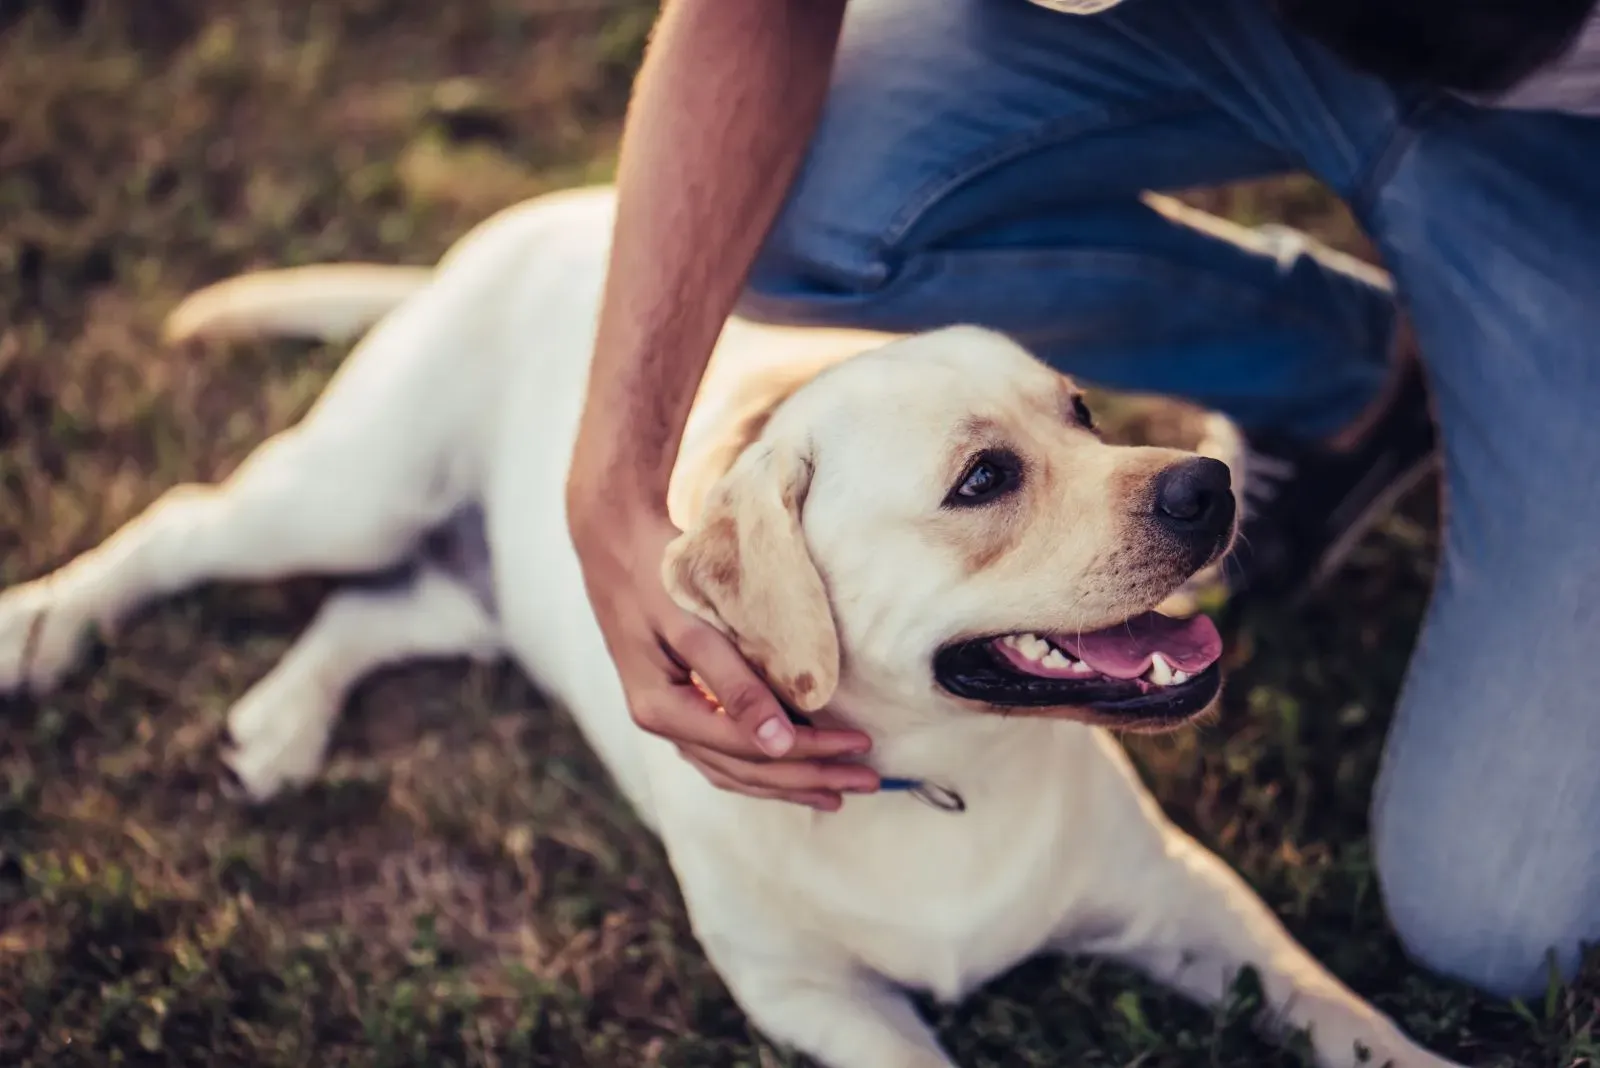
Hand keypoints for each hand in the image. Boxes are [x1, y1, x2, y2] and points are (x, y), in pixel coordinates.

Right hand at [572, 507, 879, 810]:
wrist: (616, 541)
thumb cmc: (657, 575)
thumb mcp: (692, 627)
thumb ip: (735, 686)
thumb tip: (779, 743)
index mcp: (661, 709)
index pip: (749, 746)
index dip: (808, 751)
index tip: (859, 745)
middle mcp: (662, 723)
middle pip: (745, 770)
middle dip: (809, 778)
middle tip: (866, 781)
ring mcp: (668, 717)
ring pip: (735, 770)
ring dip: (788, 782)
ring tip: (836, 791)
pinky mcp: (678, 704)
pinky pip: (724, 753)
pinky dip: (762, 766)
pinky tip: (791, 770)